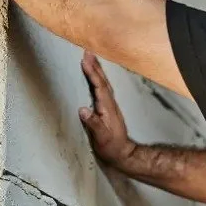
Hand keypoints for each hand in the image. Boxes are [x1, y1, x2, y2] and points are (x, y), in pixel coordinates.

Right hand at [79, 51, 135, 166]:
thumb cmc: (111, 147)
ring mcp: (110, 106)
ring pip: (103, 83)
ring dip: (97, 70)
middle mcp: (110, 104)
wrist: (123, 154)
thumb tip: (82, 109)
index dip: (92, 73)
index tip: (85, 60)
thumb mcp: (102, 137)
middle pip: (102, 81)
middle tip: (88, 51)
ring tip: (91, 59)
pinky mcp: (108, 109)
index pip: (99, 86)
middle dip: (95, 66)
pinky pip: (102, 89)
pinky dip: (98, 79)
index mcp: (107, 108)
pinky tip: (96, 77)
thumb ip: (93, 123)